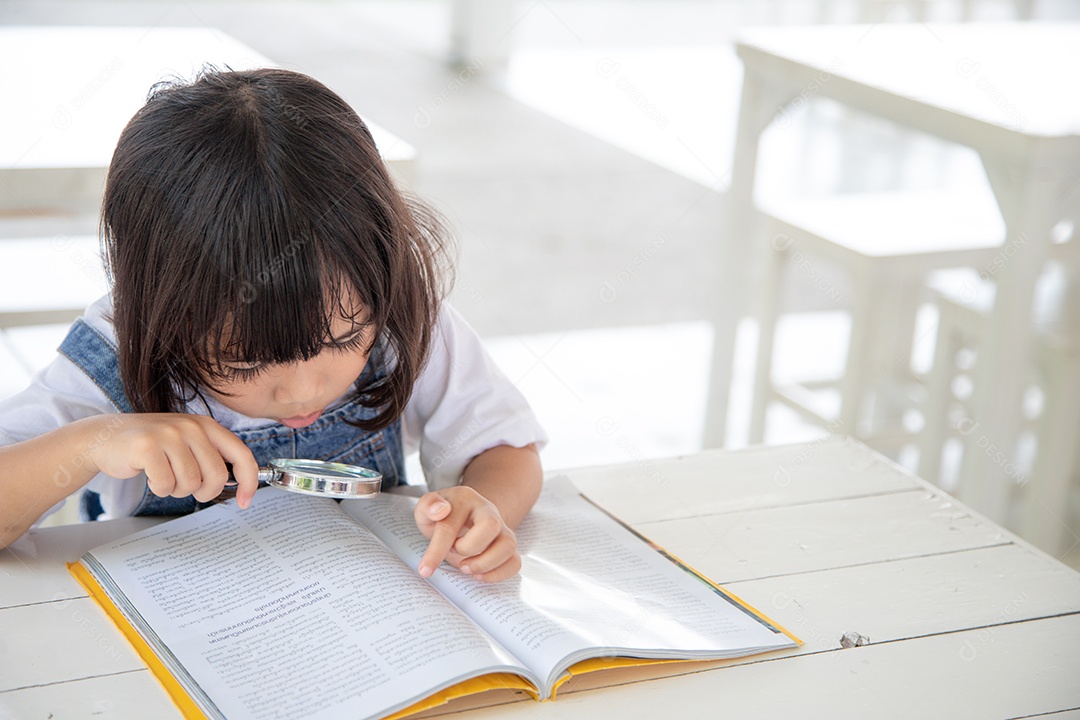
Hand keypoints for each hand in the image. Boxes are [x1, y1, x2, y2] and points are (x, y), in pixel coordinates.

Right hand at [86, 414, 259, 507]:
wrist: (106, 436)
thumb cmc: (153, 445)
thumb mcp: (188, 442)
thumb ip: (213, 456)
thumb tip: (241, 484)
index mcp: (207, 425)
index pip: (241, 454)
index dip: (249, 481)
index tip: (246, 501)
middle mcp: (191, 426)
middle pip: (216, 475)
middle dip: (205, 492)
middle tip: (190, 489)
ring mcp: (169, 434)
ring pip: (190, 483)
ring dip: (177, 489)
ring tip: (165, 475)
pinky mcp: (147, 447)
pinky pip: (165, 484)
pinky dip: (159, 488)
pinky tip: (150, 474)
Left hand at [414, 486, 520, 582]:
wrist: (465, 516)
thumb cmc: (443, 516)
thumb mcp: (427, 509)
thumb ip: (427, 506)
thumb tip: (440, 510)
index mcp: (465, 499)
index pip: (450, 525)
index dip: (436, 551)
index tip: (425, 570)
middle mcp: (488, 511)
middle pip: (491, 525)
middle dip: (469, 548)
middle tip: (454, 554)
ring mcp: (502, 529)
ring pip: (508, 545)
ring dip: (485, 564)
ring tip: (465, 568)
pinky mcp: (508, 546)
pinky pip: (514, 562)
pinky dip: (498, 574)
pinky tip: (479, 575)